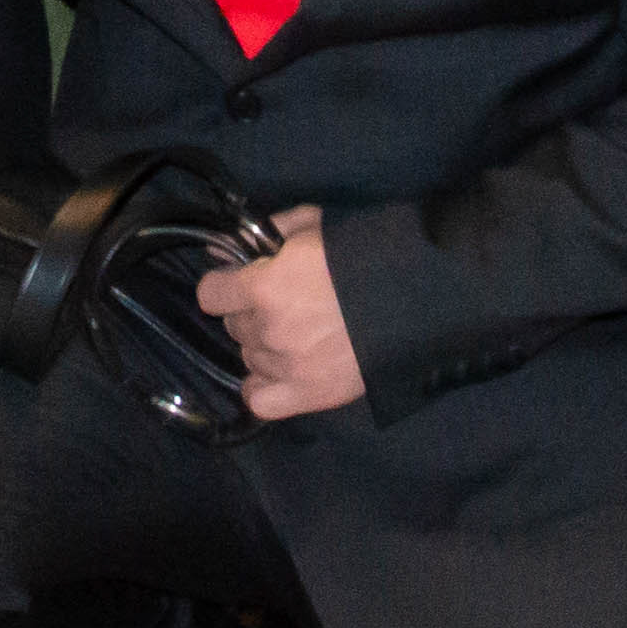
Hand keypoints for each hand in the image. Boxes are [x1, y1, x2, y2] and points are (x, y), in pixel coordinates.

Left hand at [195, 203, 363, 421]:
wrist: (416, 299)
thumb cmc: (363, 255)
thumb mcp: (313, 226)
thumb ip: (264, 233)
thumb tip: (218, 248)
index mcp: (265, 286)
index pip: (210, 294)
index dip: (225, 285)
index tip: (241, 282)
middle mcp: (269, 329)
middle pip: (234, 325)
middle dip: (251, 312)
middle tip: (284, 303)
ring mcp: (287, 366)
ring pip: (249, 357)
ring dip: (264, 345)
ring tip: (297, 333)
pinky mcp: (309, 395)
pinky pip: (260, 401)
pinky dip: (263, 387)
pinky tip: (280, 370)